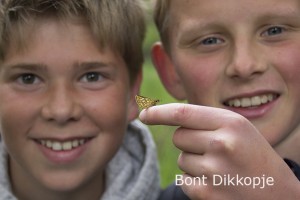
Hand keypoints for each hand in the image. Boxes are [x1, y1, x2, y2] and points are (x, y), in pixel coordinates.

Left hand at [140, 103, 299, 199]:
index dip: (158, 112)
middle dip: (190, 142)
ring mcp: (213, 171)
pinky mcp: (206, 193)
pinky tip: (217, 185)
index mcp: (230, 122)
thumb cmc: (254, 156)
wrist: (279, 195)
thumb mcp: (238, 129)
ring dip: (194, 164)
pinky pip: (183, 179)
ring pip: (181, 159)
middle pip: (178, 137)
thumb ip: (206, 120)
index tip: (144, 114)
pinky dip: (194, 182)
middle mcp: (221, 143)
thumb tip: (167, 118)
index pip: (182, 113)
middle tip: (216, 151)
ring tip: (221, 169)